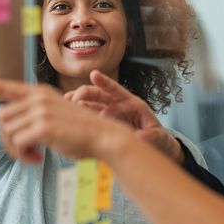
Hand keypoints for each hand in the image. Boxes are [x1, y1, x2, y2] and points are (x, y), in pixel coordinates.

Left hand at [0, 77, 133, 163]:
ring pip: (7, 132)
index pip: (3, 86)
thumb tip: (11, 128)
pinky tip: (37, 159)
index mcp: (39, 92)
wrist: (104, 138)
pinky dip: (23, 156)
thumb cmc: (81, 132)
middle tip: (25, 152)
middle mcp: (37, 97)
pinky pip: (17, 143)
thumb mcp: (57, 114)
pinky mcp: (42, 126)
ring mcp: (40, 110)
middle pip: (1, 118)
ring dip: (16, 150)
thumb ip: (35, 113)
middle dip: (7, 139)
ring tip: (33, 156)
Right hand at [65, 70, 182, 161]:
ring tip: (65, 102)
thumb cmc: (159, 139)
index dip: (105, 83)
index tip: (94, 75)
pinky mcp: (104, 126)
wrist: (157, 149)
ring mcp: (110, 115)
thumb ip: (149, 136)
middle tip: (74, 97)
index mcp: (133, 104)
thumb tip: (139, 138)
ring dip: (78, 103)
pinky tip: (67, 114)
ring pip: (91, 105)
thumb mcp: (158, 137)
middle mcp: (119, 107)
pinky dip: (78, 115)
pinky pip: (89, 118)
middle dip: (86, 94)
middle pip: (99, 96)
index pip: (117, 91)